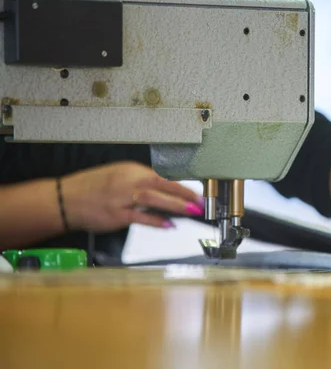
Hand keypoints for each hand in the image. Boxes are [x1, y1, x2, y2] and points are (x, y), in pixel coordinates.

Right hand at [61, 161, 202, 232]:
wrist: (66, 199)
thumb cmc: (92, 188)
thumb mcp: (118, 176)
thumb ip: (140, 181)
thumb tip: (163, 189)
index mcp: (130, 170)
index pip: (162, 176)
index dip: (181, 185)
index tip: (196, 191)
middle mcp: (127, 181)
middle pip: (161, 184)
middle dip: (184, 193)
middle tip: (200, 201)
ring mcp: (121, 198)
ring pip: (153, 198)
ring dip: (174, 205)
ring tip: (190, 210)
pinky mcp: (115, 215)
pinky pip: (139, 217)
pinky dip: (154, 221)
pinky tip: (168, 224)